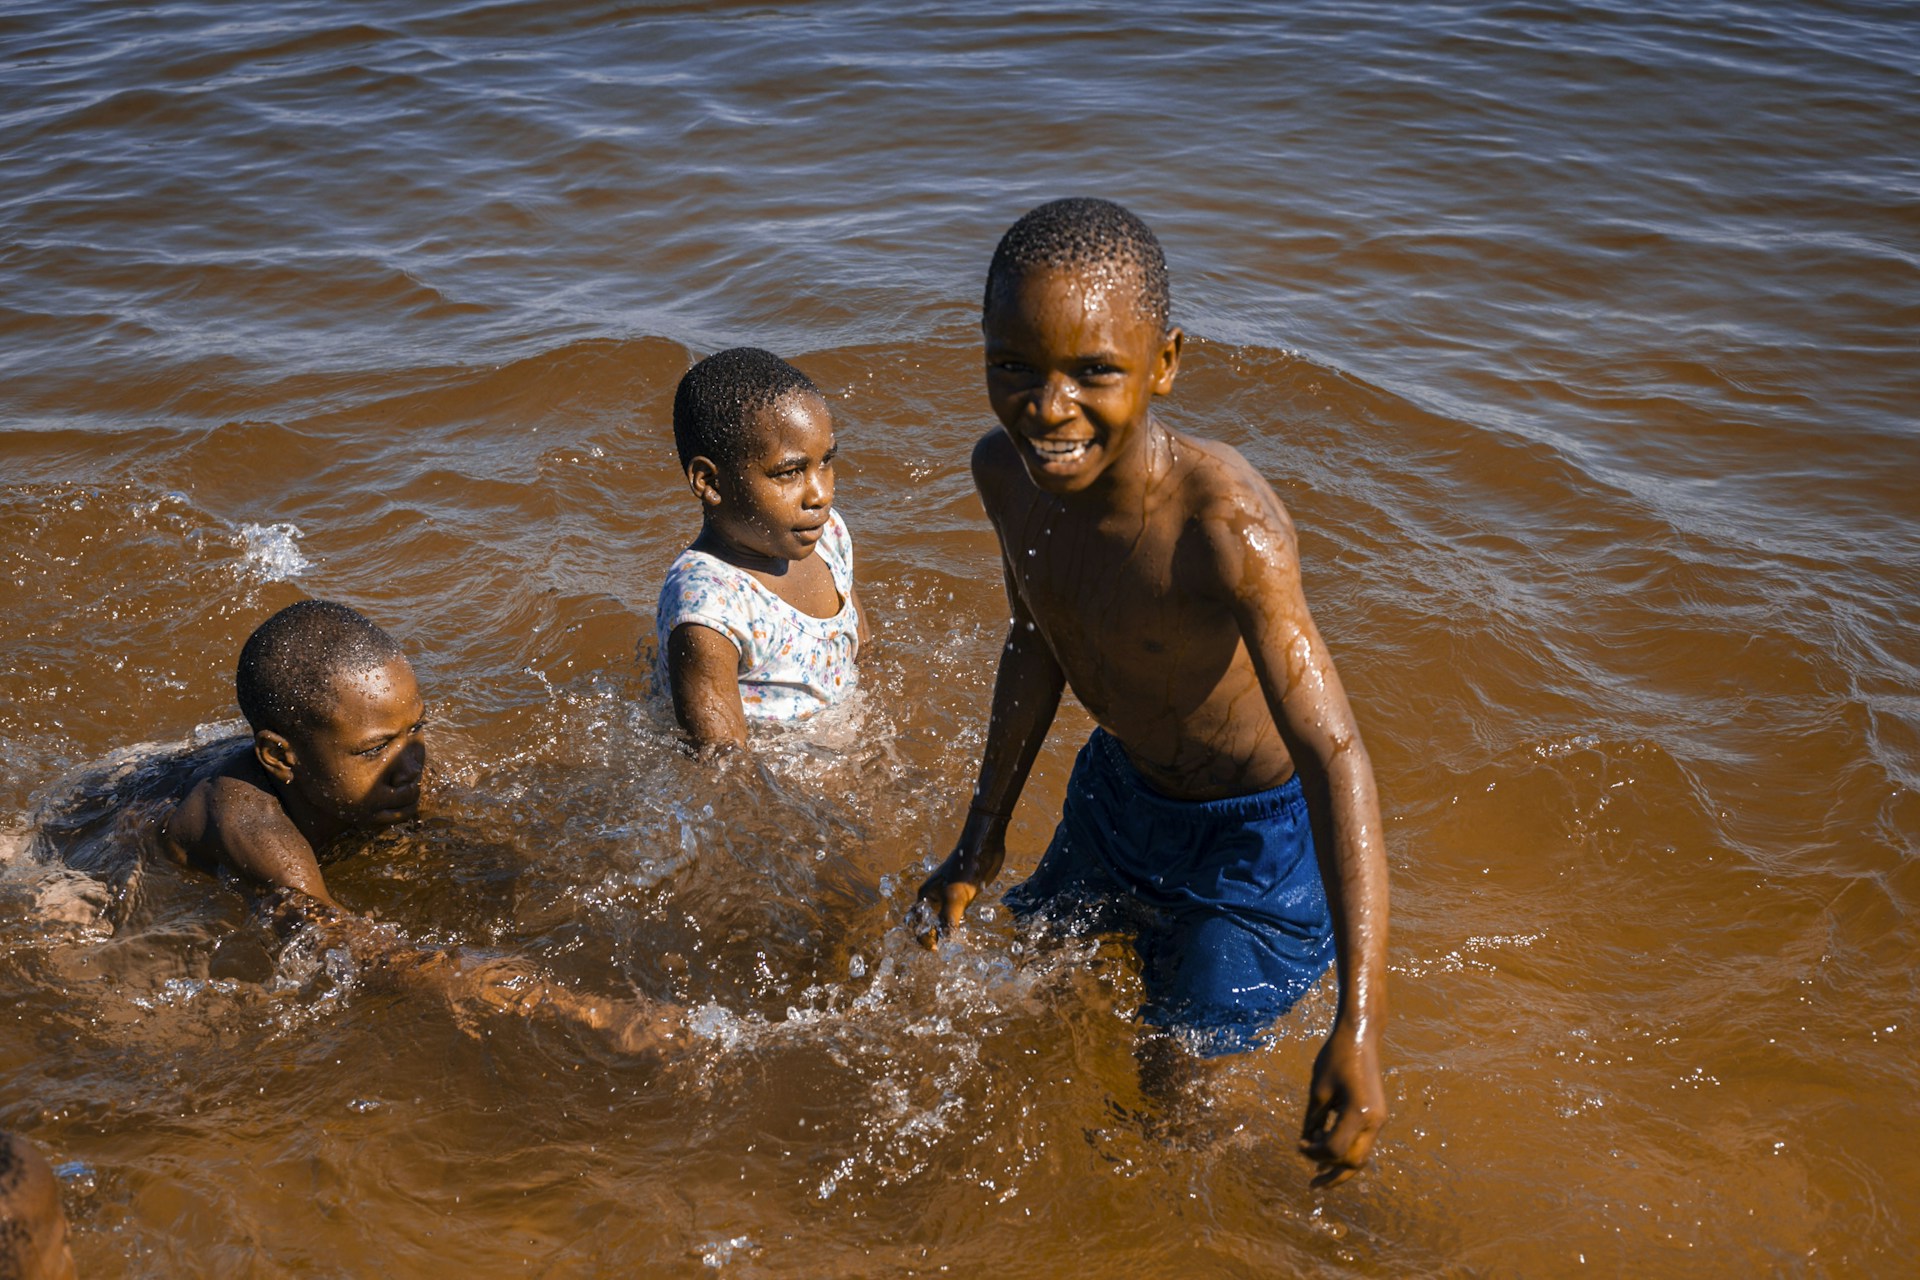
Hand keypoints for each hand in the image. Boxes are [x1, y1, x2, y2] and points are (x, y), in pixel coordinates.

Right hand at [913, 827, 1004, 948]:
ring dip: (945, 932)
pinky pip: (956, 915)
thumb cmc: (966, 868)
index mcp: (926, 896)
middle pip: (927, 922)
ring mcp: (948, 896)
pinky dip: (957, 926)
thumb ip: (948, 920)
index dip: (922, 938)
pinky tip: (964, 932)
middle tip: (941, 952)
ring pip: (942, 919)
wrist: (983, 846)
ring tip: (952, 946)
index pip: (916, 923)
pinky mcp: (963, 895)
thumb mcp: (956, 896)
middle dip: (931, 937)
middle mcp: (934, 897)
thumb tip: (944, 942)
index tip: (935, 951)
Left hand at [1298, 1017, 1386, 1187]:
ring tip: (1318, 1176)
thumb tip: (1306, 1144)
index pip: (1334, 1150)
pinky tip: (1327, 1153)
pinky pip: (1362, 1142)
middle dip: (1332, 1175)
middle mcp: (1374, 1121)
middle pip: (1354, 1162)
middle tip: (1312, 1183)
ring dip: (1340, 1165)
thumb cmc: (1335, 1057)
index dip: (1313, 1154)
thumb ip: (1312, 1120)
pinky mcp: (1377, 1115)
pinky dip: (1346, 1150)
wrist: (1360, 1035)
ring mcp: (1379, 1119)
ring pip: (1361, 1156)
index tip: (1299, 1144)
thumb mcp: (1318, 1089)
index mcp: (1358, 1114)